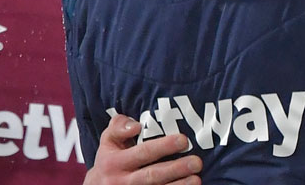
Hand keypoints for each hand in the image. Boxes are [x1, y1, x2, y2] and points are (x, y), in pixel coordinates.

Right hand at [84, 113, 202, 184]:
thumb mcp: (107, 141)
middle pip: (152, 175)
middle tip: (196, 162)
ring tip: (196, 179)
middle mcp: (121, 182)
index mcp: (114, 163)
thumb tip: (137, 126)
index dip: (163, 146)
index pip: (142, 153)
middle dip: (176, 169)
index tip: (184, 140)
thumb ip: (119, 127)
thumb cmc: (108, 160)